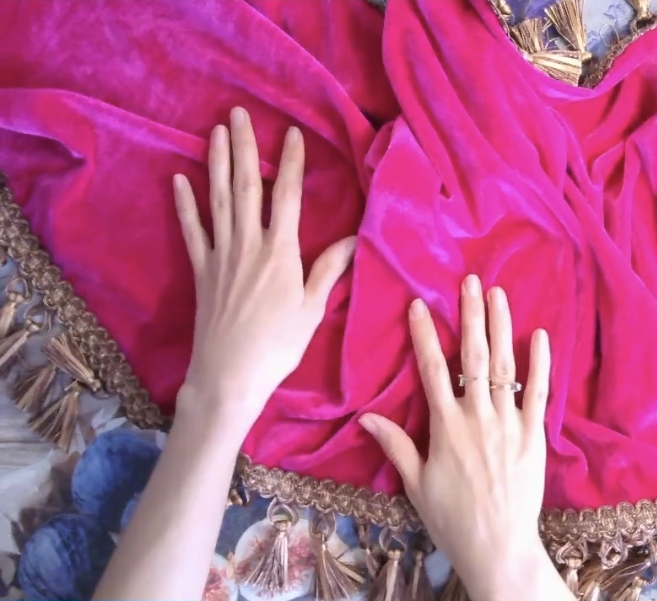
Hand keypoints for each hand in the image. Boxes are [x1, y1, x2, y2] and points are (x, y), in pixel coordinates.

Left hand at [173, 107, 355, 437]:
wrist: (230, 374)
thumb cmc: (279, 345)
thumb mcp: (313, 309)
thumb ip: (329, 269)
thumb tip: (353, 238)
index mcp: (281, 253)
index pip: (287, 198)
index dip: (291, 164)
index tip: (292, 134)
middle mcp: (248, 245)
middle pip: (246, 187)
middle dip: (244, 148)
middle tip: (239, 114)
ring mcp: (220, 255)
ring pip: (219, 200)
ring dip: (217, 163)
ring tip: (216, 132)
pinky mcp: (201, 270)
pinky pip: (192, 231)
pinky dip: (185, 204)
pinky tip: (180, 180)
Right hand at [360, 275, 566, 600]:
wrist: (496, 545)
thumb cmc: (451, 518)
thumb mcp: (415, 483)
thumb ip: (395, 445)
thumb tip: (366, 417)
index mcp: (445, 427)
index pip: (432, 371)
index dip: (425, 336)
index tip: (419, 305)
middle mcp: (477, 417)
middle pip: (472, 357)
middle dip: (470, 317)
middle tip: (470, 282)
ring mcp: (509, 424)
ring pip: (504, 367)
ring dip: (501, 328)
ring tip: (498, 294)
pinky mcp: (534, 435)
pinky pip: (539, 393)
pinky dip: (540, 363)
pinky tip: (539, 335)